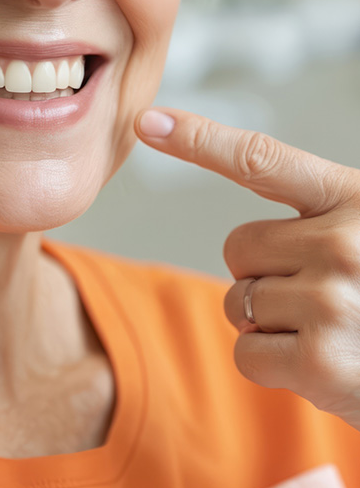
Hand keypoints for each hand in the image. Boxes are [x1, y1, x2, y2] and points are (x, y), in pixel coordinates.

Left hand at [135, 108, 359, 432]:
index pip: (261, 160)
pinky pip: (247, 354)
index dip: (199, 139)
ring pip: (239, 303)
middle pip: (238, 248)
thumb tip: (240, 248)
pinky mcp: (321, 361)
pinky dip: (273, 367)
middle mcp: (344, 242)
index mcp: (355, 199)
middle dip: (265, 276)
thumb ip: (320, 225)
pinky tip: (325, 367)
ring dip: (272, 324)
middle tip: (324, 298)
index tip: (148, 120)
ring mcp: (331, 300)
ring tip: (335, 333)